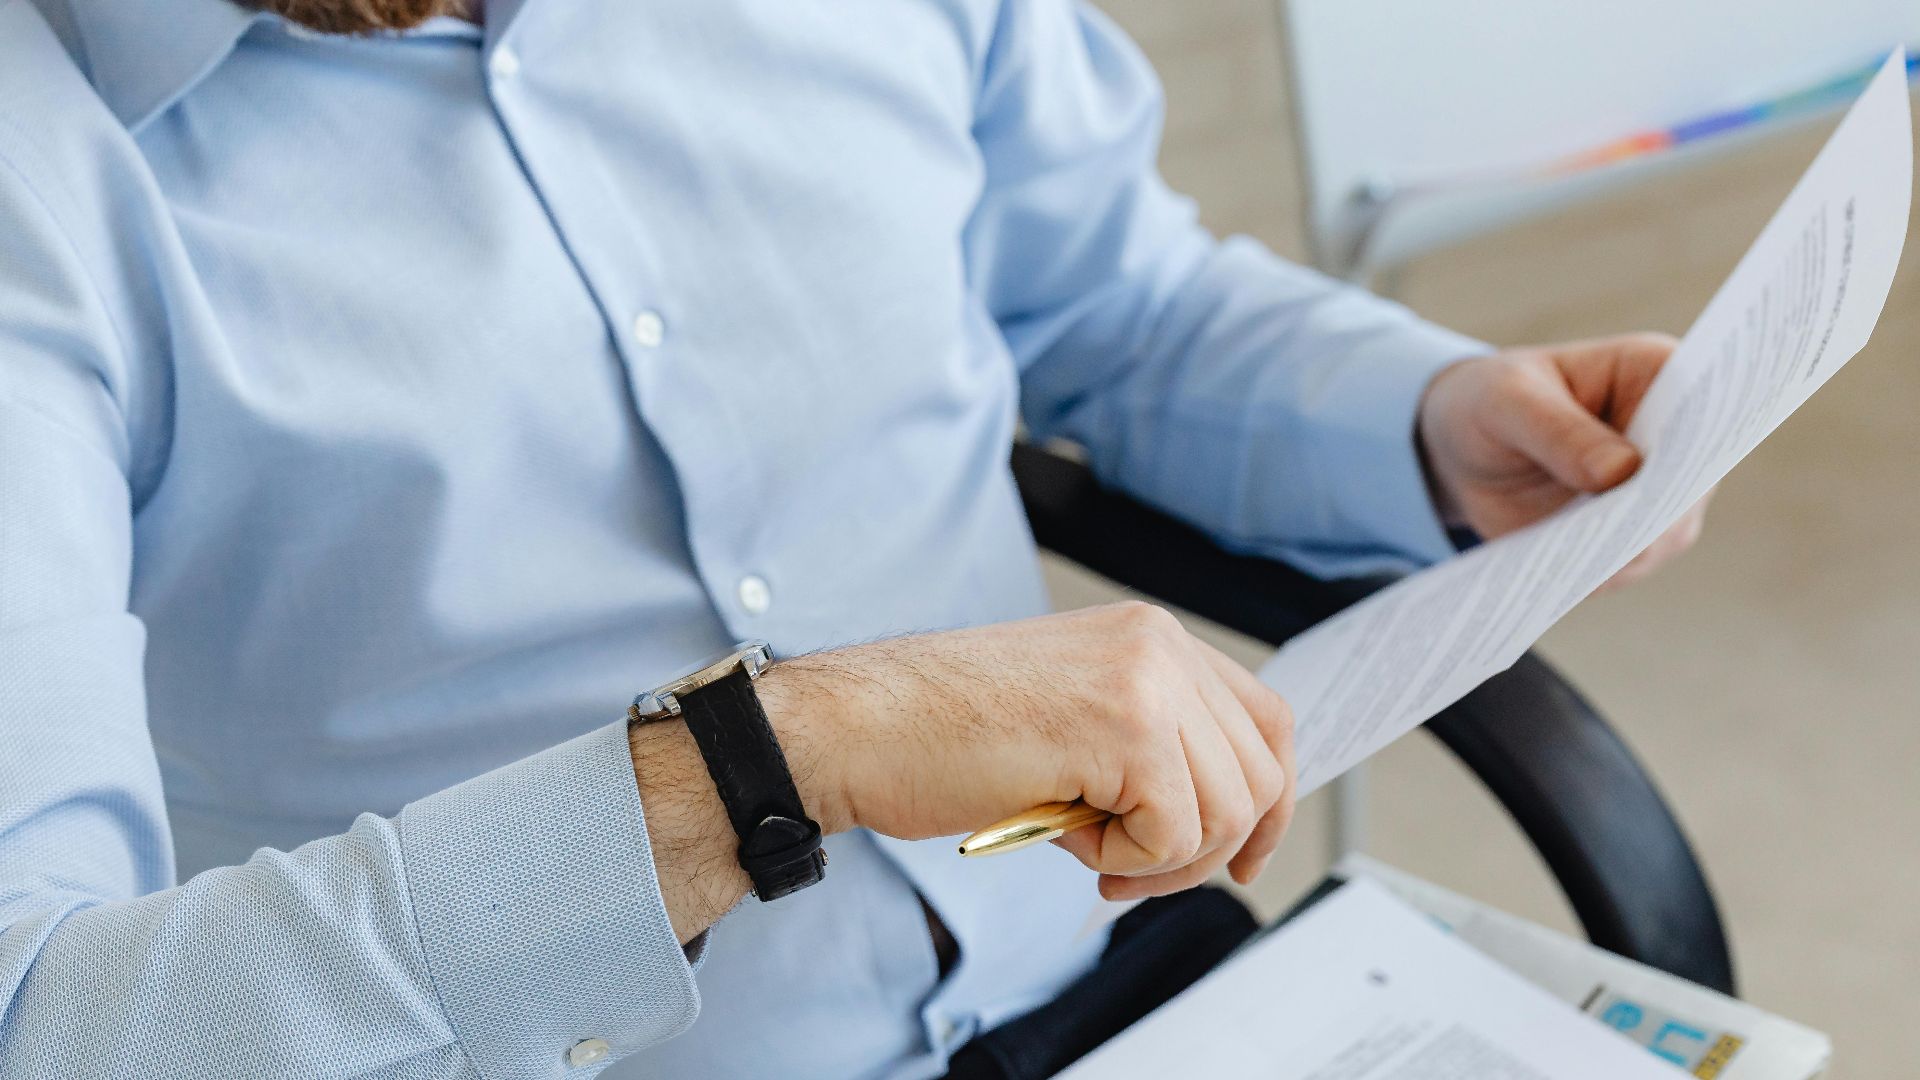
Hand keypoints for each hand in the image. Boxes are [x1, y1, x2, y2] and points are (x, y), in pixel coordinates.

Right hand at [759, 603, 1295, 900]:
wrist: (860, 728)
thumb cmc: (940, 732)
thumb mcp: (1073, 718)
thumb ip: (1149, 742)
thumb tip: (1222, 817)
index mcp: (1151, 635)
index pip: (1265, 720)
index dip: (1266, 800)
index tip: (1238, 854)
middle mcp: (1160, 644)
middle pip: (1261, 774)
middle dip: (1206, 848)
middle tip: (1128, 871)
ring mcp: (1148, 681)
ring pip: (1228, 812)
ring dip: (1159, 860)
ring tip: (1084, 848)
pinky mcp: (1127, 730)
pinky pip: (1176, 836)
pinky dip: (1126, 864)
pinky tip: (1067, 838)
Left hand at [1417, 333, 1711, 588]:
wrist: (1466, 450)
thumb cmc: (1494, 402)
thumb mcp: (1508, 402)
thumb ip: (1559, 431)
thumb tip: (1622, 472)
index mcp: (1657, 372)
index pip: (1700, 407)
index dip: (1693, 443)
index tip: (1667, 475)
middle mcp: (1675, 435)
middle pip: (1692, 481)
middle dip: (1657, 512)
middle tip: (1620, 538)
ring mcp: (1661, 491)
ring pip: (1666, 533)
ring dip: (1628, 551)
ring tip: (1584, 564)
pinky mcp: (1633, 535)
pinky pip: (1627, 562)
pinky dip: (1600, 573)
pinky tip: (1567, 577)